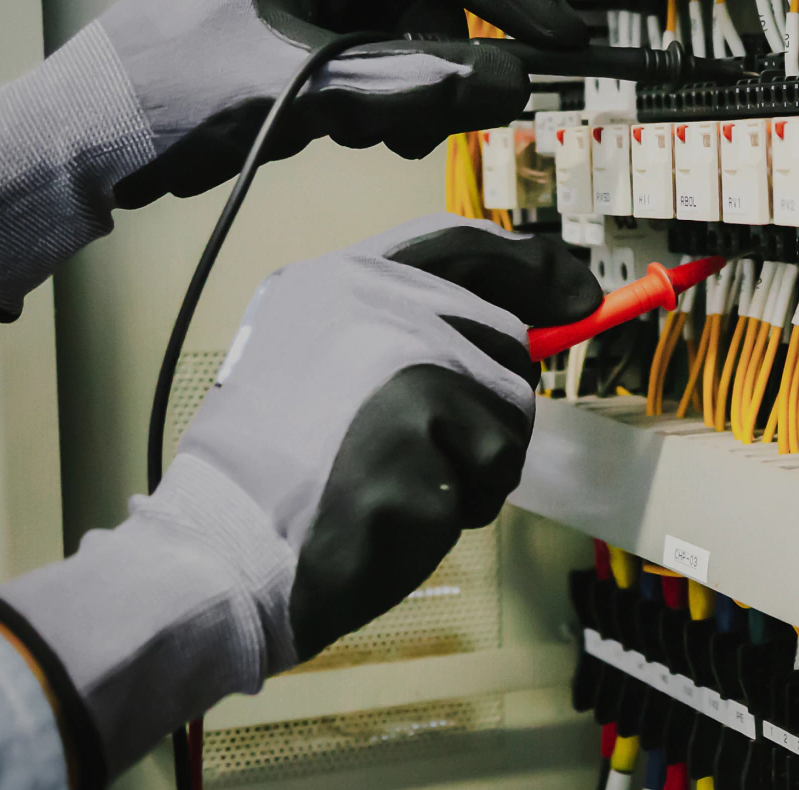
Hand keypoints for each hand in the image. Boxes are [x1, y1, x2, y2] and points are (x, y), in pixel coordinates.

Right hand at [0, 215, 600, 779]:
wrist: (223, 552)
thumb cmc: (272, 479)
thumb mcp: (313, 363)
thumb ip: (400, 331)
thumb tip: (521, 328)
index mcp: (337, 280)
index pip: (458, 244)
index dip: (527, 266)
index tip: (575, 292)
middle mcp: (377, 303)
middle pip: (505, 338)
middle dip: (488, 407)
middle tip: (427, 453)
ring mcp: (405, 360)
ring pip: (513, 408)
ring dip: (478, 462)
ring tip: (400, 482)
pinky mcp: (429, 425)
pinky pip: (498, 467)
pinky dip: (467, 503)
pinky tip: (402, 509)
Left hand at [103, 0, 586, 205]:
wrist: (84, 145)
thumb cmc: (161, 94)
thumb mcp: (306, 89)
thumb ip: (415, 85)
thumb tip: (508, 83)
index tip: (556, 32)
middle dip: (446, 59)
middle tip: (458, 112)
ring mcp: (294, 1)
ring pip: (399, 38)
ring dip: (408, 91)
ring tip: (376, 133)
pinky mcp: (288, 46)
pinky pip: (366, 66)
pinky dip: (375, 104)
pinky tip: (343, 134)